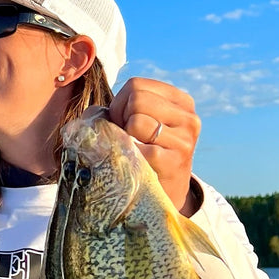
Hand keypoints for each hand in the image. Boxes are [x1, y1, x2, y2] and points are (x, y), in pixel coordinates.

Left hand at [106, 77, 200, 214]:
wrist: (163, 193)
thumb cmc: (143, 152)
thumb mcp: (137, 124)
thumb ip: (115, 110)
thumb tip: (90, 115)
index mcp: (181, 101)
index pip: (136, 85)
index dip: (119, 104)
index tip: (123, 124)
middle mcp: (188, 117)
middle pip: (137, 99)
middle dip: (120, 119)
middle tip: (126, 139)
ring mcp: (185, 140)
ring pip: (136, 121)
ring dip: (124, 137)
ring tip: (132, 150)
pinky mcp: (175, 162)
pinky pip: (138, 149)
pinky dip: (128, 156)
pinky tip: (135, 164)